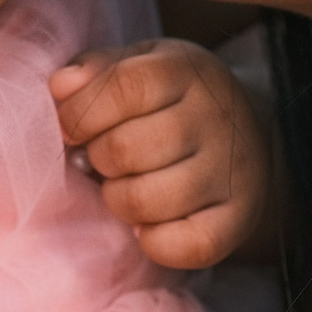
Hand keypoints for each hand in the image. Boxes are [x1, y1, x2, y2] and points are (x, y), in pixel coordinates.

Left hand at [51, 38, 276, 268]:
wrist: (250, 131)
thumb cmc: (173, 98)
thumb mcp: (140, 65)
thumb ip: (96, 70)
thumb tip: (61, 86)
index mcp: (186, 71)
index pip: (124, 88)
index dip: (81, 113)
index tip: (72, 129)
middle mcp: (215, 118)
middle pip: (125, 149)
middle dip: (97, 160)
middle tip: (104, 160)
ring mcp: (232, 171)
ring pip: (144, 200)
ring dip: (118, 200)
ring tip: (126, 186)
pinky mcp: (238, 219)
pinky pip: (182, 246)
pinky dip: (152, 242)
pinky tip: (148, 223)